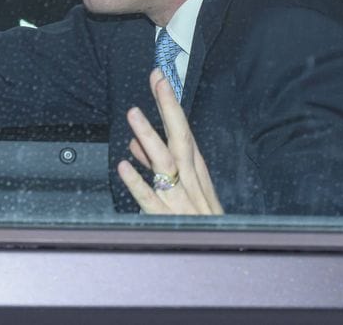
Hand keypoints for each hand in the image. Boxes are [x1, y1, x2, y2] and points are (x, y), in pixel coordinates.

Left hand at [117, 68, 223, 214]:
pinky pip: (152, 201)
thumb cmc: (202, 228)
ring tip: (135, 114)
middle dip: (169, 109)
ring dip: (151, 137)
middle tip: (157, 81)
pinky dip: (138, 183)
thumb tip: (136, 143)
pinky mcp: (169, 223)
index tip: (162, 81)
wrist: (218, 260)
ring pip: (166, 165)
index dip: (173, 106)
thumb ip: (160, 169)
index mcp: (198, 176)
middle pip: (181, 140)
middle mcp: (192, 185)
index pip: (186, 133)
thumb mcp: (189, 195)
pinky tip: (124, 167)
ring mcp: (181, 203)